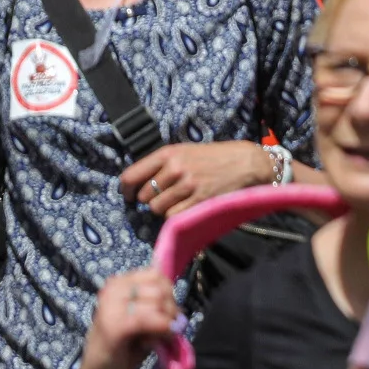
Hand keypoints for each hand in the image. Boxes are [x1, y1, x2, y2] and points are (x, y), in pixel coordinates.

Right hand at [79, 270, 180, 368]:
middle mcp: (113, 289)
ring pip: (157, 301)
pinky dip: (162, 328)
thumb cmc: (124, 346)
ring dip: (168, 320)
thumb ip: (156, 306)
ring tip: (162, 336)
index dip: (169, 293)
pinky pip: (149, 319)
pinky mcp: (115, 325)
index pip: (156, 275)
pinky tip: (161, 339)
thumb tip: (179, 307)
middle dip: (171, 309)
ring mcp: (112, 305)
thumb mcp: (141, 318)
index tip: (168, 313)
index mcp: (119, 283)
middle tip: (169, 328)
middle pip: (159, 287)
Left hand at [119, 141, 272, 218]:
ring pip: (157, 208)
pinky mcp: (199, 201)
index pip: (131, 175)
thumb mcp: (184, 151)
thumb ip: (161, 164)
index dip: (125, 189)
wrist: (244, 162)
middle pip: (144, 195)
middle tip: (161, 197)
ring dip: (163, 209)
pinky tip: (185, 207)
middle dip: (150, 199)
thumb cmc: (211, 157)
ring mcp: (187, 185)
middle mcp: (175, 168)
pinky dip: (176, 216)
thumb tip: (136, 183)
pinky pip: (173, 216)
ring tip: (176, 201)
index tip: (127, 195)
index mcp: (168, 153)